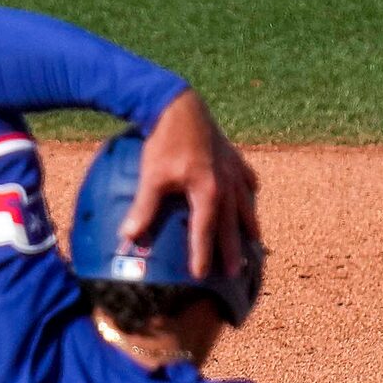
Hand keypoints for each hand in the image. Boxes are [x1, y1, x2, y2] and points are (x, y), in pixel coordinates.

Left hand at [125, 89, 260, 278]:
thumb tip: (128, 236)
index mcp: (209, 193)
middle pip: (231, 225)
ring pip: (245, 204)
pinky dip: (249, 192)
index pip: (205, 232)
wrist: (178, 106)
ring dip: (248, 225)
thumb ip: (144, 209)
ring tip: (254, 242)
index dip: (202, 256)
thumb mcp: (151, 177)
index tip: (200, 276)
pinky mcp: (233, 155)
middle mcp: (227, 185)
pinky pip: (247, 179)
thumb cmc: (163, 143)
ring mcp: (234, 169)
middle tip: (235, 273)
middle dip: (232, 250)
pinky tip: (250, 197)